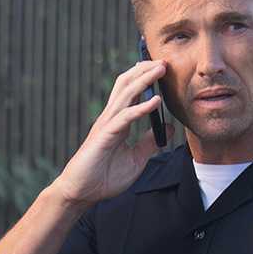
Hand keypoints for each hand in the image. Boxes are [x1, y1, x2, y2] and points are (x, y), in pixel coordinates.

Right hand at [49, 60, 166, 208]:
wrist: (82, 192)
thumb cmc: (104, 177)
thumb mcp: (136, 158)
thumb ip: (150, 142)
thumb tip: (169, 129)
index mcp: (118, 122)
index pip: (132, 93)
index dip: (145, 78)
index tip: (162, 69)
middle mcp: (111, 118)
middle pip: (127, 85)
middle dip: (145, 70)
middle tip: (164, 61)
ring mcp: (107, 124)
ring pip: (126, 94)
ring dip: (145, 80)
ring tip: (161, 69)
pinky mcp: (105, 135)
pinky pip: (126, 117)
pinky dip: (142, 108)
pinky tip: (157, 101)